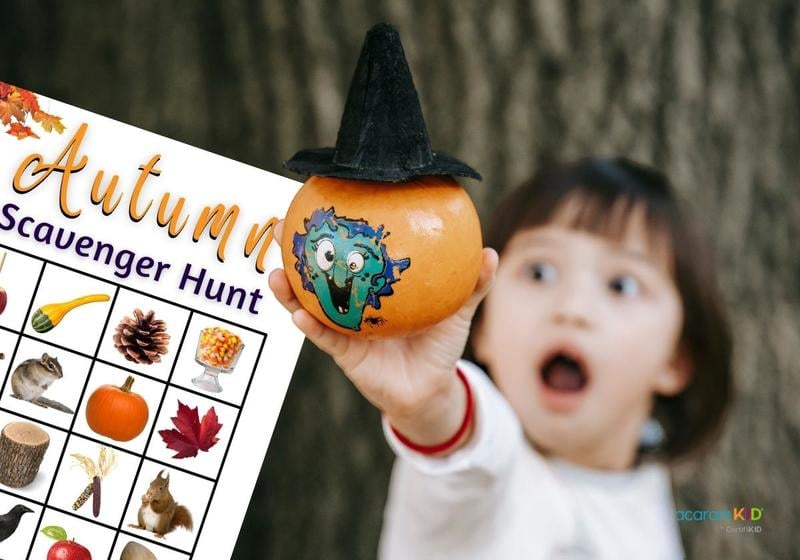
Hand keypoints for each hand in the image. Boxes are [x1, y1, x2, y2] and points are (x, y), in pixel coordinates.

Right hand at [269, 221, 497, 448]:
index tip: (315, 205)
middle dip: (295, 255)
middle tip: (280, 230)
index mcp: (373, 288)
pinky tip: (299, 316)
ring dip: (289, 292)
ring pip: (309, 306)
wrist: (433, 390)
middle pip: (317, 275)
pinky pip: (324, 339)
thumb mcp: (457, 311)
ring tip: (275, 274)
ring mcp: (343, 328)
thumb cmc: (440, 345)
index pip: (349, 255)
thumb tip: (488, 251)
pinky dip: (311, 328)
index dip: (333, 232)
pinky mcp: (344, 354)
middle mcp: (352, 304)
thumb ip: (471, 284)